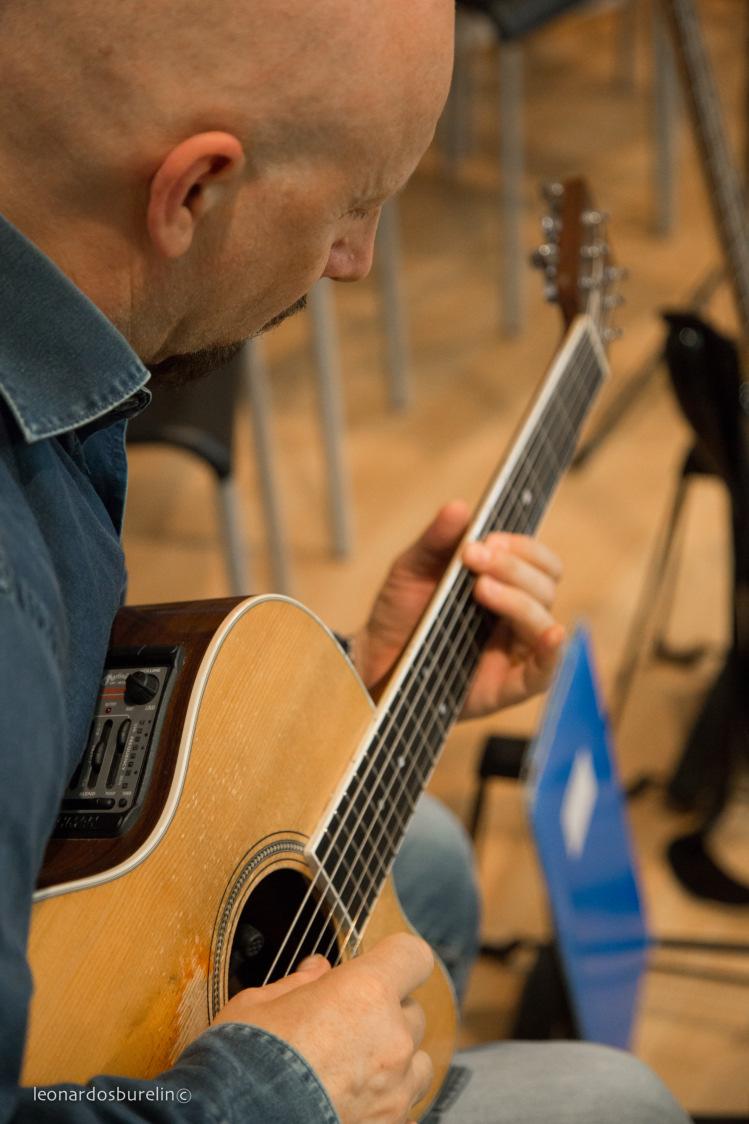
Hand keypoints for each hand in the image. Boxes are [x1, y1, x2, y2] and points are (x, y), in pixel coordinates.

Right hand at [213, 933, 433, 1123]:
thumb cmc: (239, 1063)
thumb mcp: (258, 1004)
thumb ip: (299, 984)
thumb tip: (317, 970)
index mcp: (366, 993)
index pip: (413, 955)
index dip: (396, 957)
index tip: (378, 964)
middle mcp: (392, 1040)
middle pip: (414, 1011)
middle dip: (387, 1011)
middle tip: (347, 1022)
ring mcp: (395, 1092)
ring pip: (418, 1064)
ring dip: (395, 1060)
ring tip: (354, 1067)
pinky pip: (404, 1110)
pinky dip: (385, 1103)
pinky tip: (351, 1102)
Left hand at [351, 500, 564, 718]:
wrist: (373, 658)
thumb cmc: (400, 613)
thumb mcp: (411, 569)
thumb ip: (436, 540)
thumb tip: (458, 507)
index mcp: (505, 583)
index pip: (537, 561)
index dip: (522, 548)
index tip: (488, 540)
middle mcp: (517, 615)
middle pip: (544, 586)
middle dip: (513, 568)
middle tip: (474, 558)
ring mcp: (514, 651)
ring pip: (543, 621)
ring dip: (519, 599)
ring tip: (480, 589)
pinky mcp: (507, 686)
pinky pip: (544, 672)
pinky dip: (552, 652)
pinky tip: (551, 634)